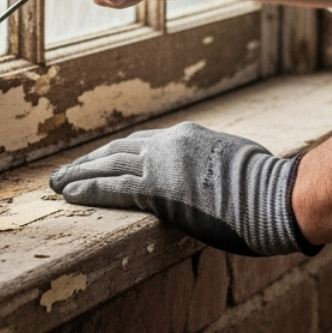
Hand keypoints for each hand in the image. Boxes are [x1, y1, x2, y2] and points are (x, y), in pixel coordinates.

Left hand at [49, 122, 318, 256]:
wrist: (273, 195)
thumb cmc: (266, 187)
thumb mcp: (235, 163)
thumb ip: (212, 165)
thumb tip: (209, 179)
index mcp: (189, 136)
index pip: (144, 143)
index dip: (118, 153)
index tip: (101, 160)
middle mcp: (170, 144)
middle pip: (120, 149)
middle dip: (92, 160)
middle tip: (67, 170)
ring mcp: (162, 164)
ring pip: (109, 165)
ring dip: (80, 174)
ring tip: (57, 183)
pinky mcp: (158, 188)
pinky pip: (113, 187)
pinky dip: (89, 189)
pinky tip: (70, 194)